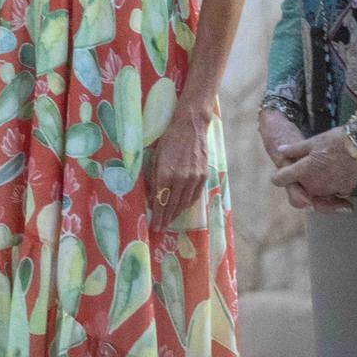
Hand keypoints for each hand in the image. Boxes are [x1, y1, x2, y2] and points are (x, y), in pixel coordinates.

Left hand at [146, 107, 211, 228]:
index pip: (161, 202)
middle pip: (173, 206)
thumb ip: (153, 178)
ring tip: (169, 221)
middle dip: (166, 219)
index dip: (158, 217)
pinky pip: (195, 196)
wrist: (190, 127)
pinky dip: (187, 204)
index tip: (155, 228)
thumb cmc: (169, 140)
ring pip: (185, 203)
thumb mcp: (155, 157)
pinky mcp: (203, 176)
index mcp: (166, 174)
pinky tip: (181, 208)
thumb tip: (153, 197)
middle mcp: (181, 179)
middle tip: (160, 229)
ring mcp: (194, 178)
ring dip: (176, 214)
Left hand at [258, 110, 351, 211]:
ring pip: (316, 196)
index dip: (279, 175)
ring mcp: (329, 190)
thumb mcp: (312, 142)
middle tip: (308, 171)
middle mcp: (314, 185)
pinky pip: (333, 196)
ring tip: (323, 173)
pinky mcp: (343, 192)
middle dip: (301, 184)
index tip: (284, 172)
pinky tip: (335, 178)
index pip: (279, 179)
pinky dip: (332, 191)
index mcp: (303, 171)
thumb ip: (294, 150)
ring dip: (316, 189)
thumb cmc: (337, 140)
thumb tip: (281, 151)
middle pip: (299, 190)